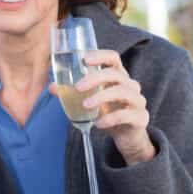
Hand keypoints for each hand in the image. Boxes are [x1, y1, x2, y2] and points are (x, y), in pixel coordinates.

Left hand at [56, 49, 155, 164]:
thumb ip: (73, 94)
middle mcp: (130, 85)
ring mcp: (138, 100)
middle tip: (78, 87)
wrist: (128, 137)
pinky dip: (110, 118)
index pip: (113, 58)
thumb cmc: (109, 113)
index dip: (100, 55)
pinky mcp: (140, 117)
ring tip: (85, 106)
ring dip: (101, 97)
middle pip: (115, 74)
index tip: (84, 59)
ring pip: (122, 92)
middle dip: (95, 78)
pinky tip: (98, 124)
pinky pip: (126, 115)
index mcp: (118, 77)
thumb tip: (51, 87)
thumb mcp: (91, 102)